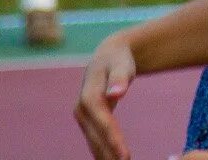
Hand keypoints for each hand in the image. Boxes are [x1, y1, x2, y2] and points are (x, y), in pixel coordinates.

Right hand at [74, 35, 138, 159]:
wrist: (107, 56)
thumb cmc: (117, 60)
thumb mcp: (121, 64)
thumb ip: (119, 78)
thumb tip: (116, 93)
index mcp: (89, 96)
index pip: (104, 123)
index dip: (114, 140)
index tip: (125, 156)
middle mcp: (81, 109)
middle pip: (97, 137)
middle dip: (110, 154)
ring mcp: (82, 117)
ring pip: (94, 142)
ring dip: (106, 157)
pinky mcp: (87, 122)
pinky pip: (96, 141)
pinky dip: (104, 153)